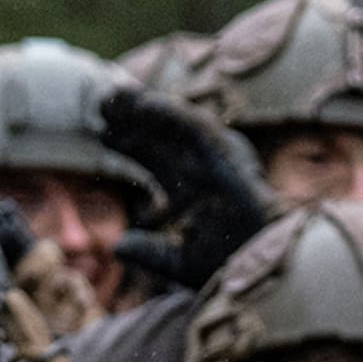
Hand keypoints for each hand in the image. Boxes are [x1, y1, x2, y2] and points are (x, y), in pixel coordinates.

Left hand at [98, 87, 276, 289]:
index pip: (155, 162)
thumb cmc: (229, 268)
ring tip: (114, 94)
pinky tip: (144, 103)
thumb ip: (148, 253)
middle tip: (102, 103)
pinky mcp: (229, 154)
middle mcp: (203, 172)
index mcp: (192, 193)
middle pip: (161, 139)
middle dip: (132, 121)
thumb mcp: (177, 262)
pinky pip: (196, 127)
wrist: (260, 266)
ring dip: (146, 109)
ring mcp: (217, 161)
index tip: (102, 133)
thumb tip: (116, 247)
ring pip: (175, 127)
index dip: (129, 146)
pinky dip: (172, 113)